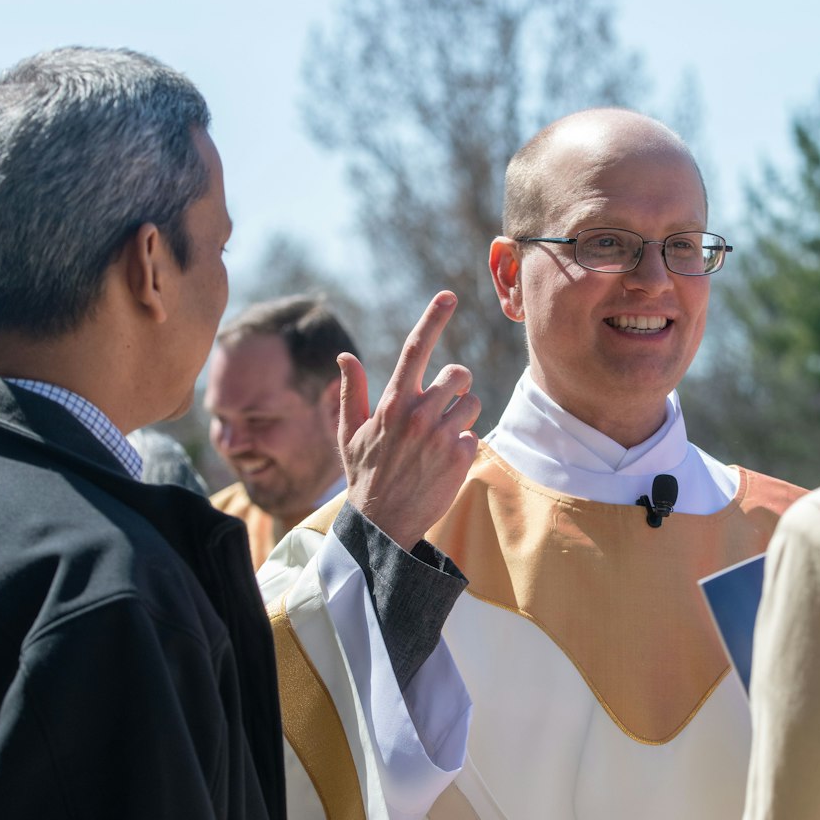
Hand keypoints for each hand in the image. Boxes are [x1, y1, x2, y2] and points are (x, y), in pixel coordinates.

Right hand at [337, 291, 480, 551]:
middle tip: (438, 407)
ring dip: (460, 415)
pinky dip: (462, 445)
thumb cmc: (364, 474)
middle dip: (453, 386)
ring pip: (471, 403)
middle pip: (458, 374)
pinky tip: (442, 463)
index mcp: (392, 403)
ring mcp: (441, 436)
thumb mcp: (349, 433)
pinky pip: (473, 434)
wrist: (383, 524)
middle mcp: (418, 414)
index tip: (448, 295)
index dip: (433, 318)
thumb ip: (351, 392)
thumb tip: (345, 356)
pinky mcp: (461, 457)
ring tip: (437, 439)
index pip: (415, 349)